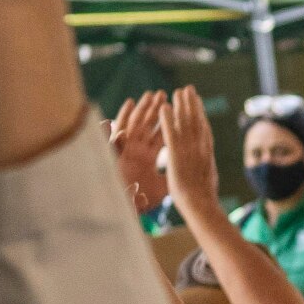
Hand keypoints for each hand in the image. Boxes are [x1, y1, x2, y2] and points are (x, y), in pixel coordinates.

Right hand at [107, 90, 168, 212]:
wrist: (123, 209)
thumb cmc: (140, 200)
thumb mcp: (160, 188)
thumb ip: (170, 176)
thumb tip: (187, 173)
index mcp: (148, 155)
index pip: (161, 134)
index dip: (169, 121)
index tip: (178, 108)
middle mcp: (137, 149)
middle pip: (147, 125)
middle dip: (155, 109)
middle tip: (164, 93)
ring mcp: (126, 151)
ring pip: (133, 125)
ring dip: (140, 110)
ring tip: (149, 96)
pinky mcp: (115, 156)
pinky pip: (116, 136)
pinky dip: (118, 123)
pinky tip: (125, 108)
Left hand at [163, 84, 222, 217]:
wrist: (201, 207)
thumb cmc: (203, 201)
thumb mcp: (207, 181)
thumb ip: (205, 170)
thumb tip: (208, 169)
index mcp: (206, 154)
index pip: (203, 129)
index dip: (200, 114)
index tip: (198, 102)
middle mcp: (200, 148)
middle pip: (195, 121)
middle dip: (191, 104)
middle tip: (188, 89)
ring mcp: (190, 151)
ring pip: (185, 123)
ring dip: (182, 106)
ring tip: (178, 91)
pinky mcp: (176, 156)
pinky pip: (170, 134)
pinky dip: (167, 120)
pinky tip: (164, 107)